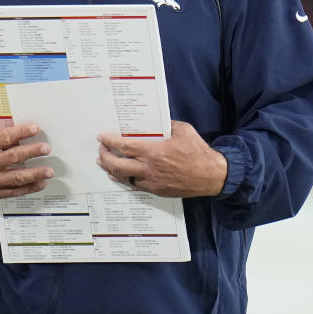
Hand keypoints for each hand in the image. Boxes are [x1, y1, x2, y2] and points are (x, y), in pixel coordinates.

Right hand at [0, 124, 53, 200]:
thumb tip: (19, 137)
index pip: (5, 138)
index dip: (21, 132)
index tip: (36, 128)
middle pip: (13, 157)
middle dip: (32, 152)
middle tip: (46, 149)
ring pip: (15, 177)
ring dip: (34, 174)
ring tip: (48, 172)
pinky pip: (12, 192)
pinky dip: (27, 189)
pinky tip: (39, 184)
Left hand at [97, 120, 227, 197]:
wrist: (211, 176)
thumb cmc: (198, 152)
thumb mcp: (183, 130)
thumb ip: (166, 125)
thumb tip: (154, 122)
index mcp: (155, 152)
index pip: (124, 147)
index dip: (110, 142)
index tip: (102, 137)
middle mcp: (150, 169)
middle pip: (117, 165)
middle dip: (105, 157)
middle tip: (101, 150)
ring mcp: (152, 182)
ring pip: (123, 178)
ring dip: (110, 170)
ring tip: (104, 162)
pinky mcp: (157, 190)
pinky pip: (134, 186)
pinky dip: (124, 179)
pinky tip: (120, 175)